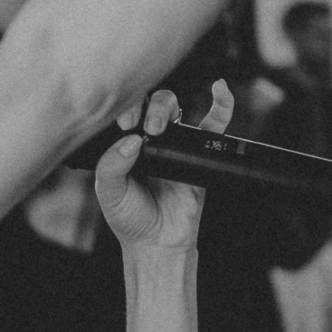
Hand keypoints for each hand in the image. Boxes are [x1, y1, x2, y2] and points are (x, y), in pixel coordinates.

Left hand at [95, 80, 233, 253]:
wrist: (157, 242)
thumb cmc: (130, 217)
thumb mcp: (109, 192)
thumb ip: (111, 165)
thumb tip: (131, 141)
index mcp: (123, 144)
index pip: (124, 112)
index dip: (125, 110)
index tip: (125, 125)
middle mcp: (147, 139)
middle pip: (149, 104)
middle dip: (149, 109)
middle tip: (147, 130)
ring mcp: (174, 144)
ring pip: (175, 108)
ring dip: (168, 107)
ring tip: (162, 127)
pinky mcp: (198, 153)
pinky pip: (213, 125)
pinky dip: (222, 105)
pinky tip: (221, 89)